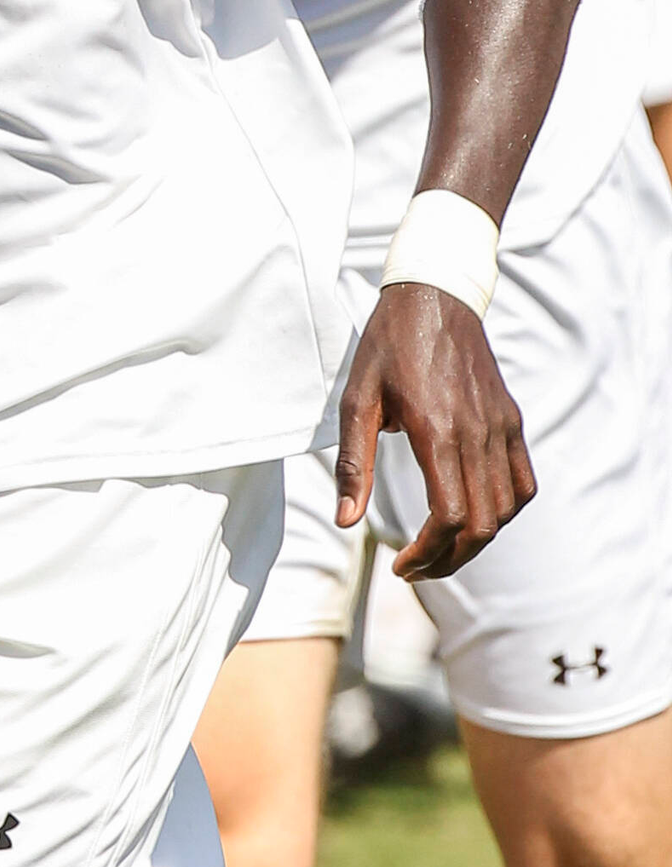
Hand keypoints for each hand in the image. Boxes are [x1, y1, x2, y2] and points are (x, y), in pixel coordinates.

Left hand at [335, 283, 534, 579]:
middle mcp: (477, 434)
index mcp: (436, 431)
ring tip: (439, 549)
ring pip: (503, 510)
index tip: (401, 566)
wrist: (433, 296)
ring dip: (475, 542)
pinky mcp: (512, 421)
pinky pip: (522, 484)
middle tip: (416, 570)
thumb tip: (345, 520)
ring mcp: (501, 428)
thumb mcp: (355, 399)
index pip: (447, 517)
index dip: (426, 554)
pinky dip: (503, 512)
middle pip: (480, 525)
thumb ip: (351, 463)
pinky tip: (475, 517)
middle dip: (448, 560)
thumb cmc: (386, 345)